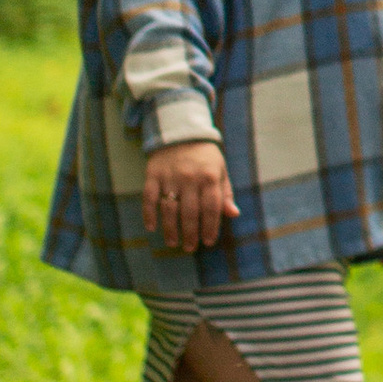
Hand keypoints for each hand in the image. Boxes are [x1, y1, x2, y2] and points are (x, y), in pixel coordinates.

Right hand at [143, 137, 235, 252]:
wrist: (181, 133)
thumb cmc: (205, 158)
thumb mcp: (220, 171)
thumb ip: (225, 194)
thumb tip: (234, 214)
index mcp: (209, 177)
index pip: (211, 208)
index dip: (210, 227)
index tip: (208, 242)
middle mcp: (190, 178)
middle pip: (190, 213)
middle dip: (190, 234)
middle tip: (189, 248)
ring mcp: (170, 177)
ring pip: (169, 209)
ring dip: (170, 229)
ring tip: (173, 242)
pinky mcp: (153, 175)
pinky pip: (149, 198)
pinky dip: (148, 214)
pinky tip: (152, 227)